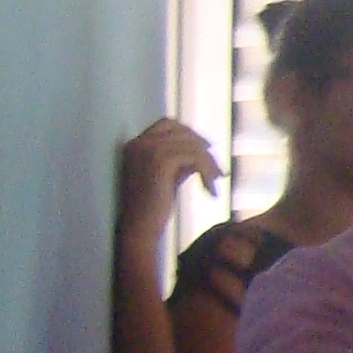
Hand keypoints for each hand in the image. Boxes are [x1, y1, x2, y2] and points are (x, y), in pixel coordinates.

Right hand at [117, 119, 218, 251]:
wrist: (139, 228)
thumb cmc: (154, 207)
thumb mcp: (170, 176)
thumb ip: (183, 160)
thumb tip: (205, 149)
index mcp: (136, 144)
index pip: (167, 124)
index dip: (190, 134)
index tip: (207, 149)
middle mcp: (138, 143)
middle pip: (182, 131)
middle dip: (203, 147)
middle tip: (217, 170)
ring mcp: (147, 150)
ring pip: (191, 145)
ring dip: (209, 163)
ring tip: (215, 182)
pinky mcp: (159, 162)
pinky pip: (194, 157)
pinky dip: (207, 171)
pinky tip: (210, 191)